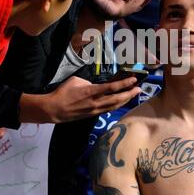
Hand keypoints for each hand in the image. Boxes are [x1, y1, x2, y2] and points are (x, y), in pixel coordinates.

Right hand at [20, 76, 140, 123]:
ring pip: (115, 106)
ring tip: (134, 95)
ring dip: (126, 100)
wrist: (54, 109)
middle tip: (139, 88)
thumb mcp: (75, 80)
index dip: (124, 84)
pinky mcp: (93, 115)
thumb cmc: (63, 92)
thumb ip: (88, 82)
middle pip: (117, 99)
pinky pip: (109, 110)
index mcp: (91, 92)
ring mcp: (95, 110)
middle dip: (130, 93)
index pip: (112, 87)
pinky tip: (122, 102)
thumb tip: (95, 84)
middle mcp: (96, 102)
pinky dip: (118, 105)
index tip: (133, 79)